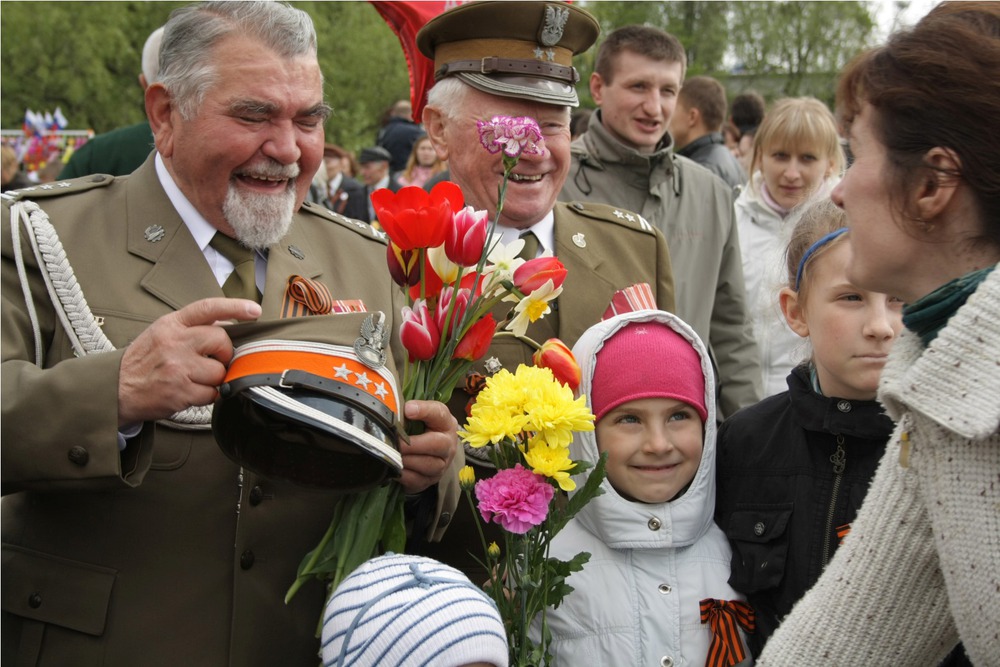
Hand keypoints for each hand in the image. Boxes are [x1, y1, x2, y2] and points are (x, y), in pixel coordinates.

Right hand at [117, 298, 260, 425]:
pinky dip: (207, 396)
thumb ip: (191, 327)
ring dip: (214, 378)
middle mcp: (175, 342)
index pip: (207, 308)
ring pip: (220, 371)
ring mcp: (178, 368)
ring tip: (195, 379)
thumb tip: (227, 324)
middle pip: (221, 340)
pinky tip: (190, 392)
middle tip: (211, 360)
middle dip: (224, 353)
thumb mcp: (161, 333)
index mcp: (171, 325)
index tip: (254, 310)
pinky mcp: (180, 392)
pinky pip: (212, 394)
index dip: (234, 307)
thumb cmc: (143, 361)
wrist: (115, 389)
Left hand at [399, 399, 457, 493]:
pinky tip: (393, 468)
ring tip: (392, 455)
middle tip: (396, 443)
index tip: (407, 409)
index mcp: (445, 422)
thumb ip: (408, 409)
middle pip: (437, 444)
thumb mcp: (418, 415)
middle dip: (413, 444)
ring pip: (428, 465)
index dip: (424, 410)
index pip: (439, 413)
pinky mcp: (431, 480)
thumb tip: (392, 409)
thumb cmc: (419, 429)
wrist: (427, 452)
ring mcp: (442, 464)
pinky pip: (418, 480)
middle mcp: (448, 444)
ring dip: (408, 461)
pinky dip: (404, 475)